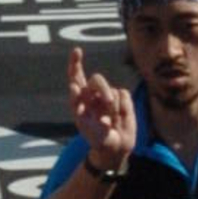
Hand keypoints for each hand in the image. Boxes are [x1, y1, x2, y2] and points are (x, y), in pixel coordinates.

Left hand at [66, 45, 136, 170]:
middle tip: (108, 102)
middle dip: (102, 89)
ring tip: (110, 123)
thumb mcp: (83, 124)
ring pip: (112, 91)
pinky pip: (124, 95)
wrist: (115, 148)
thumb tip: (73, 86)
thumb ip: (77, 104)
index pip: (76, 75)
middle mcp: (94, 94)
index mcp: (81, 97)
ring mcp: (109, 96)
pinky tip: (119, 119)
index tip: (77, 50)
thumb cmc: (96, 137)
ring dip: (112, 109)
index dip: (75, 62)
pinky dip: (123, 109)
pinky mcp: (124, 99)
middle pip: (97, 80)